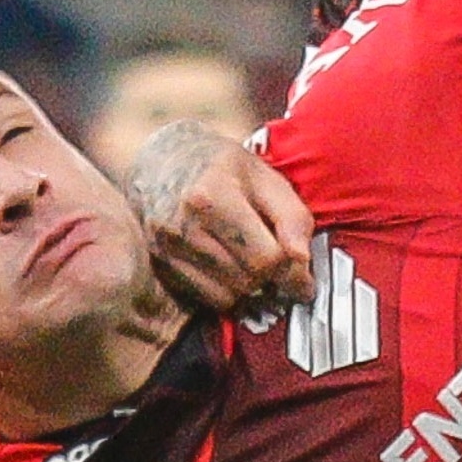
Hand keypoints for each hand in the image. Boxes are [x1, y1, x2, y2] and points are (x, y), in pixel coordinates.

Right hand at [126, 123, 316, 313]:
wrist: (162, 162)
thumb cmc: (222, 167)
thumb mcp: (265, 177)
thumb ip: (292, 217)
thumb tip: (301, 262)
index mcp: (212, 196)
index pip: (265, 258)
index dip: (292, 269)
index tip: (301, 269)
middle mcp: (183, 226)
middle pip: (246, 281)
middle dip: (269, 276)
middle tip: (275, 261)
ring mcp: (166, 250)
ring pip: (226, 297)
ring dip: (247, 286)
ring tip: (249, 259)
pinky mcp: (159, 266)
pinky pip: (205, 299)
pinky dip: (224, 289)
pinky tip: (226, 264)